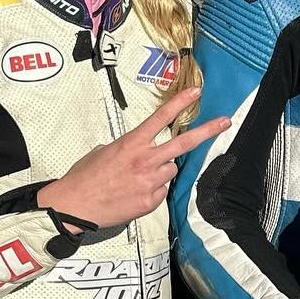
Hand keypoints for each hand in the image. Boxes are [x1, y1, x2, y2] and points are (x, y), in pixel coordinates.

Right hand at [39, 87, 229, 230]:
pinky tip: (134, 193)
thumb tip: (140, 151)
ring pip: (171, 169)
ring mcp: (150, 181)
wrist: (74, 205)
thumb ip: (128, 147)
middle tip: (225, 122)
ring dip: (162, 170)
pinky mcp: (150, 201)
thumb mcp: (104, 151)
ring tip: (138, 177)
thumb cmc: (85, 177)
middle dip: (207, 131)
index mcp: (132, 143)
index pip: (161, 118)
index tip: (196, 92)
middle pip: (184, 143)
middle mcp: (145, 160)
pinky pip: (161, 190)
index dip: (180, 103)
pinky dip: (153, 190)